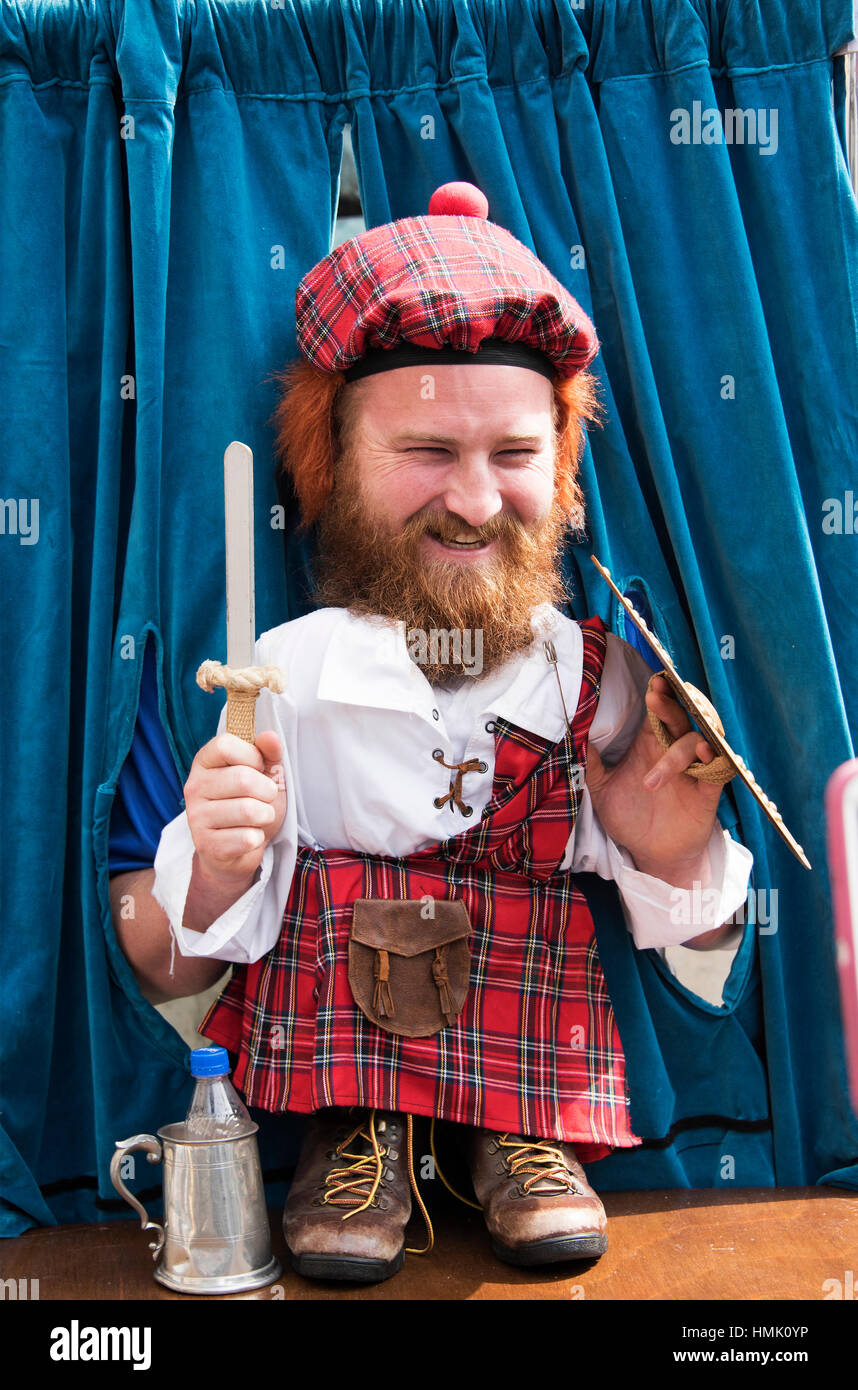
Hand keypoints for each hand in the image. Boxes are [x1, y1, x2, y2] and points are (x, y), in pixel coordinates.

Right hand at [184, 729, 286, 888]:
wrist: (239, 851)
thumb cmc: (251, 805)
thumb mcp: (264, 774)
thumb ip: (268, 753)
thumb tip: (270, 736)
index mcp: (204, 762)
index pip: (225, 745)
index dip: (252, 756)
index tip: (257, 768)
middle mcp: (194, 787)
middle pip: (243, 779)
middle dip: (267, 792)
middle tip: (264, 799)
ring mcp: (196, 817)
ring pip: (249, 810)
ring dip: (265, 816)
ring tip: (258, 819)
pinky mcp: (206, 845)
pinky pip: (247, 838)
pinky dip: (258, 838)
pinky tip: (248, 837)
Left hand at [585, 674, 723, 883]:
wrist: (652, 855)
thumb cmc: (630, 817)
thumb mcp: (602, 790)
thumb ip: (590, 763)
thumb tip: (569, 733)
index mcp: (650, 746)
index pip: (656, 712)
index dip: (658, 693)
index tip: (652, 679)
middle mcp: (672, 752)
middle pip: (680, 717)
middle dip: (671, 704)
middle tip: (656, 693)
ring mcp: (693, 771)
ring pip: (697, 742)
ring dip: (678, 752)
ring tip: (653, 780)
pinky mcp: (707, 792)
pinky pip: (719, 769)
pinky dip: (715, 759)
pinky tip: (704, 756)